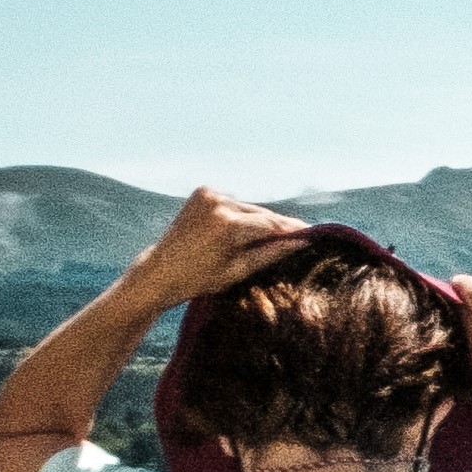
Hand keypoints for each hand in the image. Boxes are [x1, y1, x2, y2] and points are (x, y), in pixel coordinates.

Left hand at [125, 187, 312, 309]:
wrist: (159, 271)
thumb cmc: (199, 278)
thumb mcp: (239, 270)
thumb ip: (271, 253)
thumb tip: (301, 242)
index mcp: (227, 225)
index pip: (271, 223)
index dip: (293, 229)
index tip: (313, 233)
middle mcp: (218, 203)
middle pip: (261, 213)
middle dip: (279, 225)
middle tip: (300, 234)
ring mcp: (208, 195)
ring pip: (248, 207)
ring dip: (261, 219)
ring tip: (276, 234)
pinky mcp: (202, 192)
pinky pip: (233, 204)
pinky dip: (242, 214)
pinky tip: (246, 228)